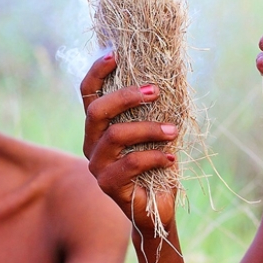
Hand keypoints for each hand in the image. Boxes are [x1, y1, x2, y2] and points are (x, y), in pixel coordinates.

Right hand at [80, 53, 178, 232]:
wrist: (158, 208)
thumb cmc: (158, 164)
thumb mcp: (157, 130)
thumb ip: (154, 108)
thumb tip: (168, 75)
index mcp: (99, 127)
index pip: (88, 94)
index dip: (97, 71)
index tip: (116, 53)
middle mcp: (92, 144)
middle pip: (97, 111)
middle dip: (126, 97)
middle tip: (156, 91)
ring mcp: (97, 165)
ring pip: (115, 136)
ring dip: (149, 128)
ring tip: (174, 130)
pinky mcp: (108, 185)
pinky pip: (129, 163)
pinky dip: (154, 156)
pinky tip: (171, 158)